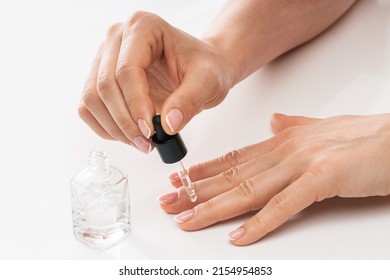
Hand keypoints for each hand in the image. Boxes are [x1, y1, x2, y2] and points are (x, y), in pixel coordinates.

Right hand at [78, 12, 232, 152]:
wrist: (201, 69)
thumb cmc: (205, 67)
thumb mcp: (208, 81)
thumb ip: (189, 101)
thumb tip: (168, 125)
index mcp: (144, 27)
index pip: (127, 69)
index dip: (135, 104)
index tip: (150, 130)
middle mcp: (118, 38)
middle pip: (105, 85)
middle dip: (124, 121)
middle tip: (146, 142)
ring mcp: (105, 57)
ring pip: (92, 98)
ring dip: (113, 127)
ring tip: (140, 142)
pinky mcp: (101, 77)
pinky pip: (89, 106)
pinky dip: (106, 127)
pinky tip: (128, 136)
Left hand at [159, 113, 389, 244]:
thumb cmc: (363, 136)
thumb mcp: (321, 128)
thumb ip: (294, 126)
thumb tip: (273, 121)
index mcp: (283, 141)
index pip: (233, 158)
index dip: (204, 170)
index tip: (180, 180)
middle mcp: (284, 151)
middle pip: (231, 175)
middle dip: (196, 191)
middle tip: (168, 202)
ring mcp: (301, 164)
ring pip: (247, 190)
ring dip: (214, 208)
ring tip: (187, 220)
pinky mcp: (321, 179)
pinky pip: (283, 206)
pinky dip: (258, 224)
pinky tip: (237, 237)